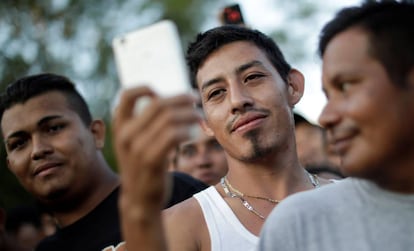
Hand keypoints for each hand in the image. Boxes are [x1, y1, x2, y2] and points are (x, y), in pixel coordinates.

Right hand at [112, 86, 199, 212]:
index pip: (127, 96)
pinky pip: (173, 136)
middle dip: (181, 98)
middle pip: (158, 104)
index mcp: (120, 127)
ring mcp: (137, 148)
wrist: (139, 200)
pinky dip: (187, 130)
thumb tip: (169, 101)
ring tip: (199, 116)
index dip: (146, 88)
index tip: (163, 92)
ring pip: (169, 119)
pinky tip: (193, 132)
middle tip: (195, 99)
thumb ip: (144, 124)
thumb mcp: (135, 143)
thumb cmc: (143, 167)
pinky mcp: (151, 161)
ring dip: (189, 114)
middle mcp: (126, 135)